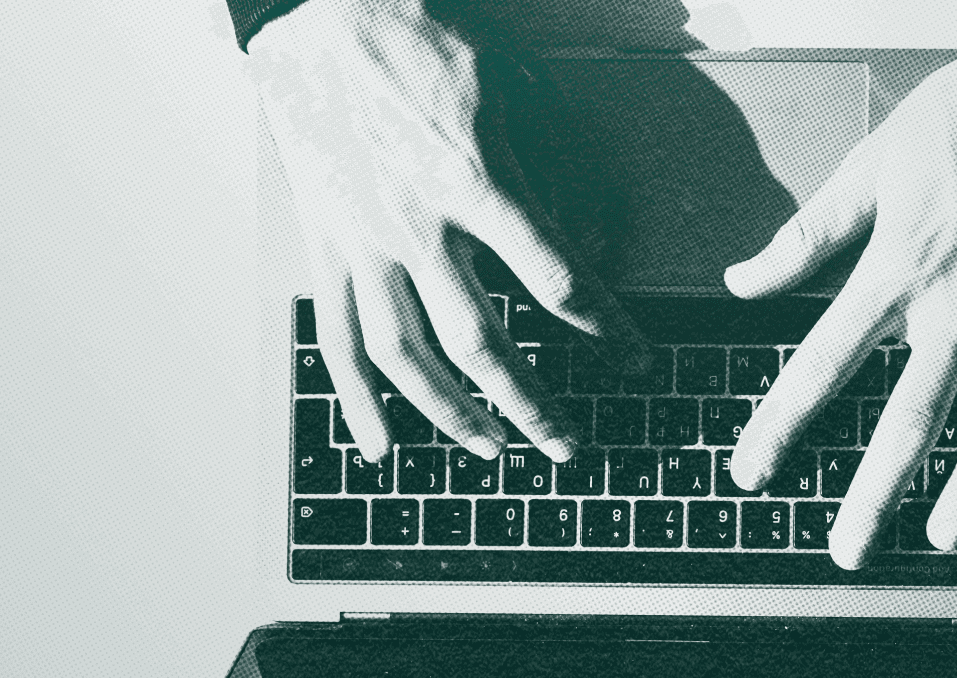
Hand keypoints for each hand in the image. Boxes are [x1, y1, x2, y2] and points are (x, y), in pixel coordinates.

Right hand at [248, 0, 641, 463]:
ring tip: (494, 449)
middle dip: (534, 404)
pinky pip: (336, 338)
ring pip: (408, 357)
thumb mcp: (519, 89)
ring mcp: (363, 243)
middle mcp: (417, 225)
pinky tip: (381, 445)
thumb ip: (563, 170)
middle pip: (483, 342)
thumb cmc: (427, 45)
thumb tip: (589, 243)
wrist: (321, 17)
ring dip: (454, 415)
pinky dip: (357, 400)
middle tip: (569, 444)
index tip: (636, 362)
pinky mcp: (325, 247)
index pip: (557, 280)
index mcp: (476, 183)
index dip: (606, 330)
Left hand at [724, 18, 956, 568]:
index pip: (825, 362)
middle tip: (851, 549)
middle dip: (877, 491)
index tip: (752, 468)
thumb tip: (741, 281)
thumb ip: (806, 235)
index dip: (781, 423)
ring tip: (943, 535)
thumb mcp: (871, 162)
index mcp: (902, 263)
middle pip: (915, 416)